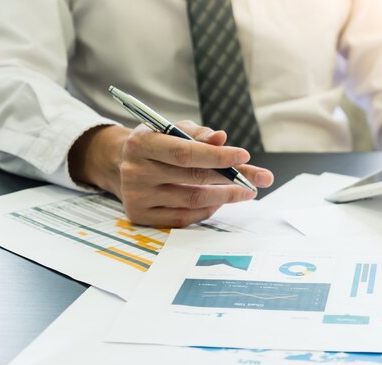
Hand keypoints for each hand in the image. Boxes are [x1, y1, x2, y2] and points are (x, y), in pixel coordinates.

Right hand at [69, 121, 273, 226]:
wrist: (121, 164)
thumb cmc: (157, 144)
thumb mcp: (172, 129)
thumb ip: (199, 134)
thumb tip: (222, 138)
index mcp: (141, 143)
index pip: (185, 153)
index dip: (217, 156)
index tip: (244, 156)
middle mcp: (135, 171)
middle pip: (192, 178)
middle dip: (232, 178)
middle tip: (260, 179)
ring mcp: (137, 197)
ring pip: (192, 200)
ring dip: (225, 196)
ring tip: (246, 191)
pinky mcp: (141, 217)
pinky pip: (184, 217)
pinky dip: (207, 209)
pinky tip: (220, 201)